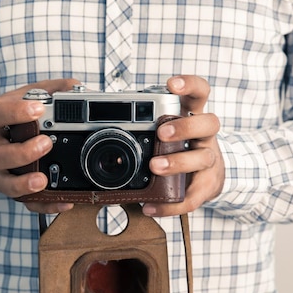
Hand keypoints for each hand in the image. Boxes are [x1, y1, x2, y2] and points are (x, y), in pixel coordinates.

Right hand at [0, 79, 80, 213]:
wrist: (8, 132)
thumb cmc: (23, 112)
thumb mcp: (37, 93)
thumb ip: (57, 89)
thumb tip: (78, 88)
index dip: (14, 113)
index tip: (37, 109)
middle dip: (22, 152)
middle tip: (46, 144)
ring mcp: (4, 170)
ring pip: (2, 182)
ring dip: (22, 184)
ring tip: (43, 181)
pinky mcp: (17, 188)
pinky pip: (26, 202)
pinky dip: (45, 205)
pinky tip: (65, 202)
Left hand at [142, 75, 224, 216]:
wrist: (209, 175)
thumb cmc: (179, 146)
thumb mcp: (164, 127)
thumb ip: (136, 122)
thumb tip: (84, 107)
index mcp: (192, 115)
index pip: (199, 92)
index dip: (189, 85)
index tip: (172, 84)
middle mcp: (204, 135)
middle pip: (209, 123)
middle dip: (185, 127)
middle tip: (163, 133)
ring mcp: (208, 159)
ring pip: (203, 157)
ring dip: (178, 162)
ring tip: (155, 166)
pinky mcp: (206, 186)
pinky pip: (192, 196)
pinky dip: (170, 204)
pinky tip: (150, 207)